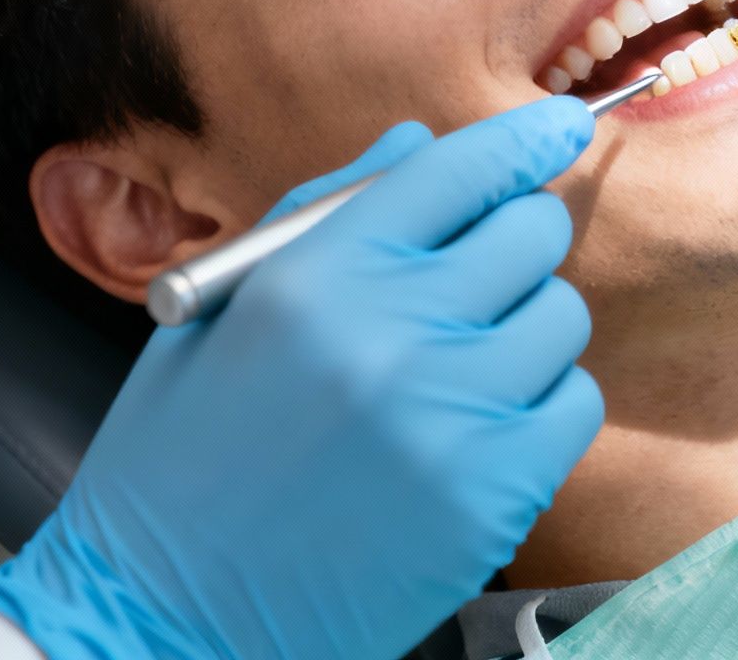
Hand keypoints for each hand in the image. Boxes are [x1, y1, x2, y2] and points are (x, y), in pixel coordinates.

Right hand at [0, 98, 603, 659]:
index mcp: (315, 277)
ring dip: (522, 327)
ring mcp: (453, 418)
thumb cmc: (181, 464)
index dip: (522, 139)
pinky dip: (541, 406)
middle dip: (511, 241)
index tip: (560, 126)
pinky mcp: (494, 495)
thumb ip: (323, 212)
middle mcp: (393, 335)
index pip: (459, 169)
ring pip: (561, 317)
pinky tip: (475, 427)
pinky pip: (573, 405)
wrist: (164, 622)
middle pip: (531, 233)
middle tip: (472, 277)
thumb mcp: (218, 312)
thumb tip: (419, 143)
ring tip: (453, 368)